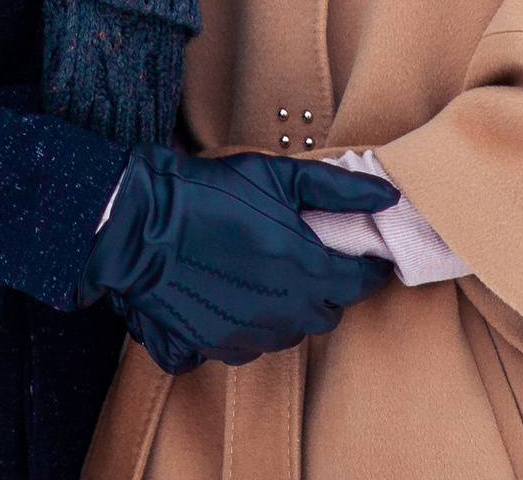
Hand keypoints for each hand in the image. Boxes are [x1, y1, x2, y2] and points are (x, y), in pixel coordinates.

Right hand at [77, 146, 397, 375]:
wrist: (137, 223)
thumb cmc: (207, 195)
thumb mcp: (276, 176)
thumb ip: (336, 189)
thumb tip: (385, 196)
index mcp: (306, 272)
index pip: (360, 283)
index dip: (365, 265)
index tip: (358, 251)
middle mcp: (283, 314)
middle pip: (326, 312)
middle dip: (324, 286)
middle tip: (304, 253)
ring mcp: (246, 336)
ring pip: (286, 331)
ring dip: (285, 306)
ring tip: (261, 269)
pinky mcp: (212, 346)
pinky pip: (245, 345)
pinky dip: (246, 324)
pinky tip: (229, 293)